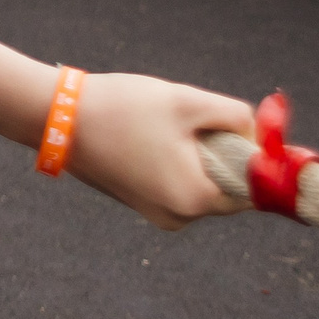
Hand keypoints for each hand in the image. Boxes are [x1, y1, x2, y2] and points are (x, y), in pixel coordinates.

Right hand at [62, 73, 254, 229]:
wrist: (56, 116)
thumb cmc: (122, 107)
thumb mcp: (188, 100)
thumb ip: (238, 116)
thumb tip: (262, 134)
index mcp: (195, 199)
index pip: (254, 186)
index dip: (252, 153)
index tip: (235, 123)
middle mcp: (179, 217)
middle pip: (229, 185)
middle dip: (222, 151)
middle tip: (191, 120)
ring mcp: (158, 214)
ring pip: (204, 183)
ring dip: (199, 155)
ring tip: (164, 127)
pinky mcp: (143, 204)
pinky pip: (180, 185)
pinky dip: (178, 162)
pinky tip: (151, 137)